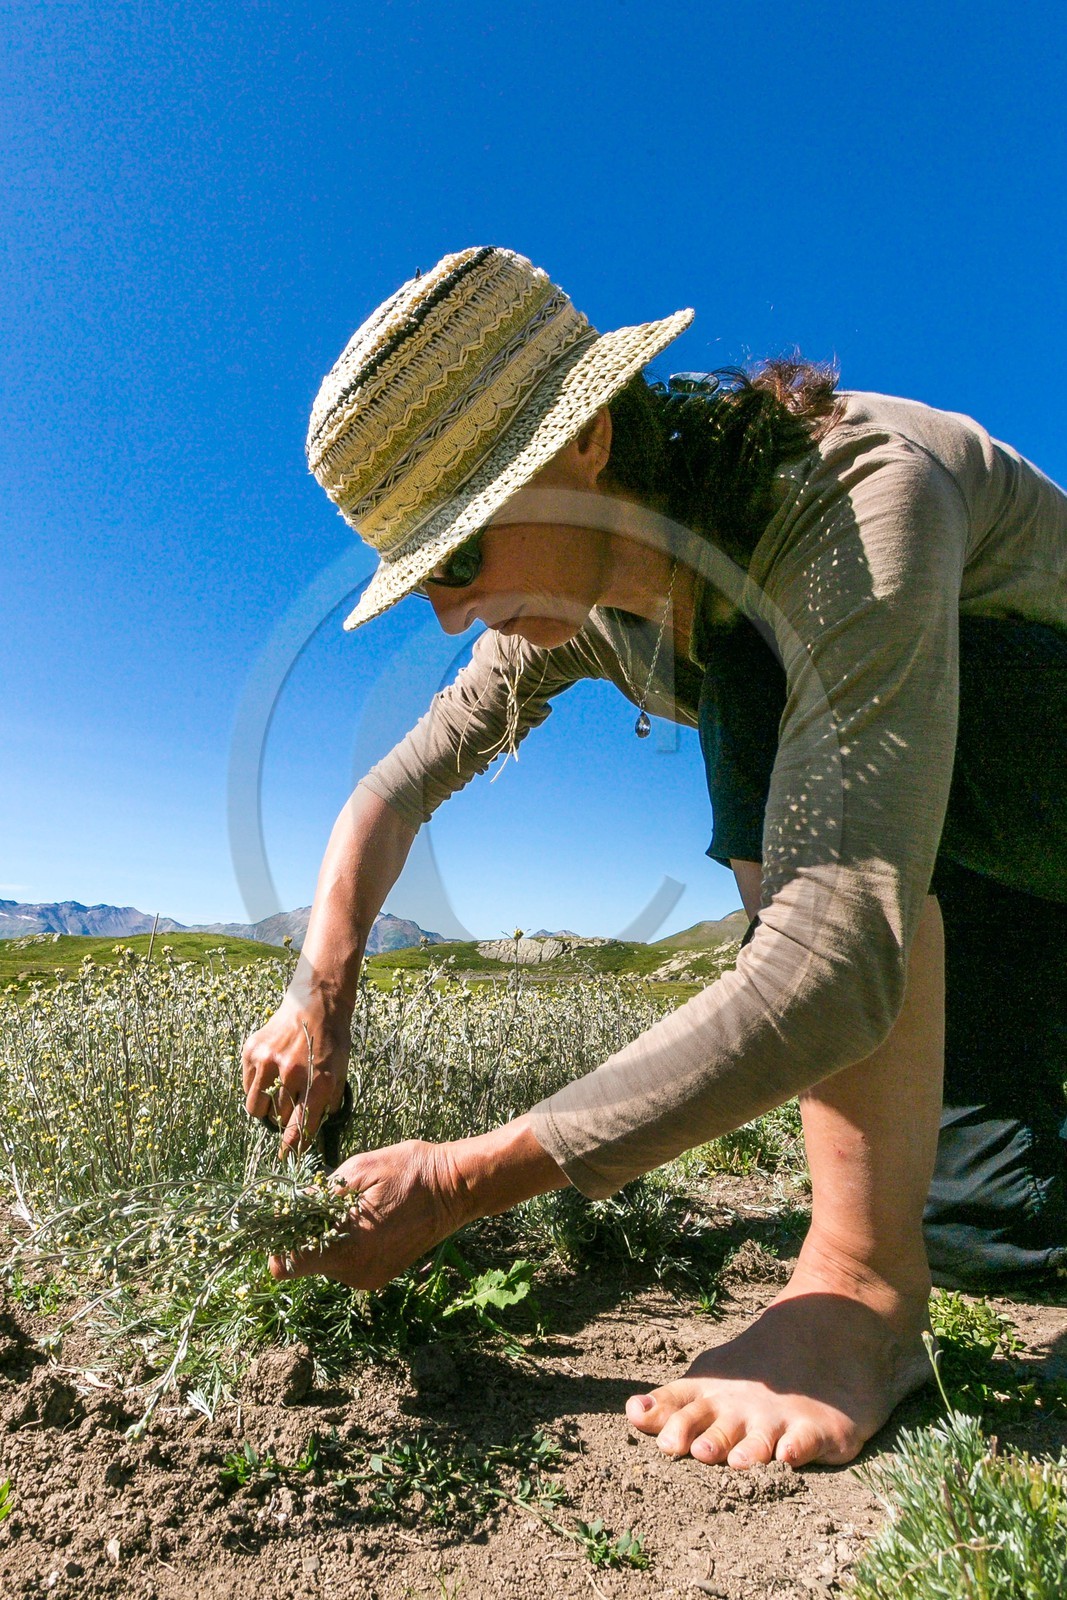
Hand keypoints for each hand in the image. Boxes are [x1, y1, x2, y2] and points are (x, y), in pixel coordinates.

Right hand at [242, 989, 350, 1155]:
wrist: (315, 1004)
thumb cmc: (331, 1040)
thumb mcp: (341, 1072)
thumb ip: (329, 1102)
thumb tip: (315, 1129)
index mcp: (319, 1082)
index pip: (301, 1127)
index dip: (292, 1146)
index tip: (286, 1157)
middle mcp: (293, 1074)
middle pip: (279, 1118)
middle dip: (283, 1119)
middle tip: (288, 1107)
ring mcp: (269, 1062)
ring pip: (257, 1107)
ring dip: (265, 1109)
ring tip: (275, 1095)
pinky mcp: (253, 1052)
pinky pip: (247, 1087)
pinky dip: (256, 1087)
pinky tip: (269, 1074)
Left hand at [269, 1139, 471, 1289]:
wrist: (457, 1188)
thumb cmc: (410, 1170)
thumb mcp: (359, 1169)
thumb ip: (318, 1195)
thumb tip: (284, 1209)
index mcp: (349, 1248)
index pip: (288, 1265)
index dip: (278, 1241)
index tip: (281, 1217)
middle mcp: (356, 1273)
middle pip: (305, 1261)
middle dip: (304, 1232)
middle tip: (320, 1199)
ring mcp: (369, 1278)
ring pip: (324, 1261)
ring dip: (325, 1235)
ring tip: (349, 1205)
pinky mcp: (378, 1277)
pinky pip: (344, 1263)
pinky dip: (343, 1242)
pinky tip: (361, 1217)